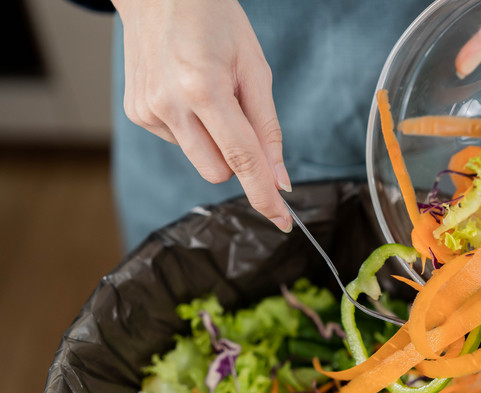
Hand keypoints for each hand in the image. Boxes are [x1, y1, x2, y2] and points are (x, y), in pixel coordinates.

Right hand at [112, 0, 292, 231]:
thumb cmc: (214, 20)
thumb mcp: (254, 67)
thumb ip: (268, 127)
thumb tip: (280, 178)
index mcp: (203, 88)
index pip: (242, 159)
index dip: (264, 194)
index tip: (282, 220)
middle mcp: (169, 104)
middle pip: (218, 171)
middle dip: (239, 158)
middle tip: (241, 116)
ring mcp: (147, 110)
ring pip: (199, 160)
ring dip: (215, 142)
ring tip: (210, 95)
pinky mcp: (136, 112)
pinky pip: (179, 142)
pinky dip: (193, 127)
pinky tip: (187, 93)